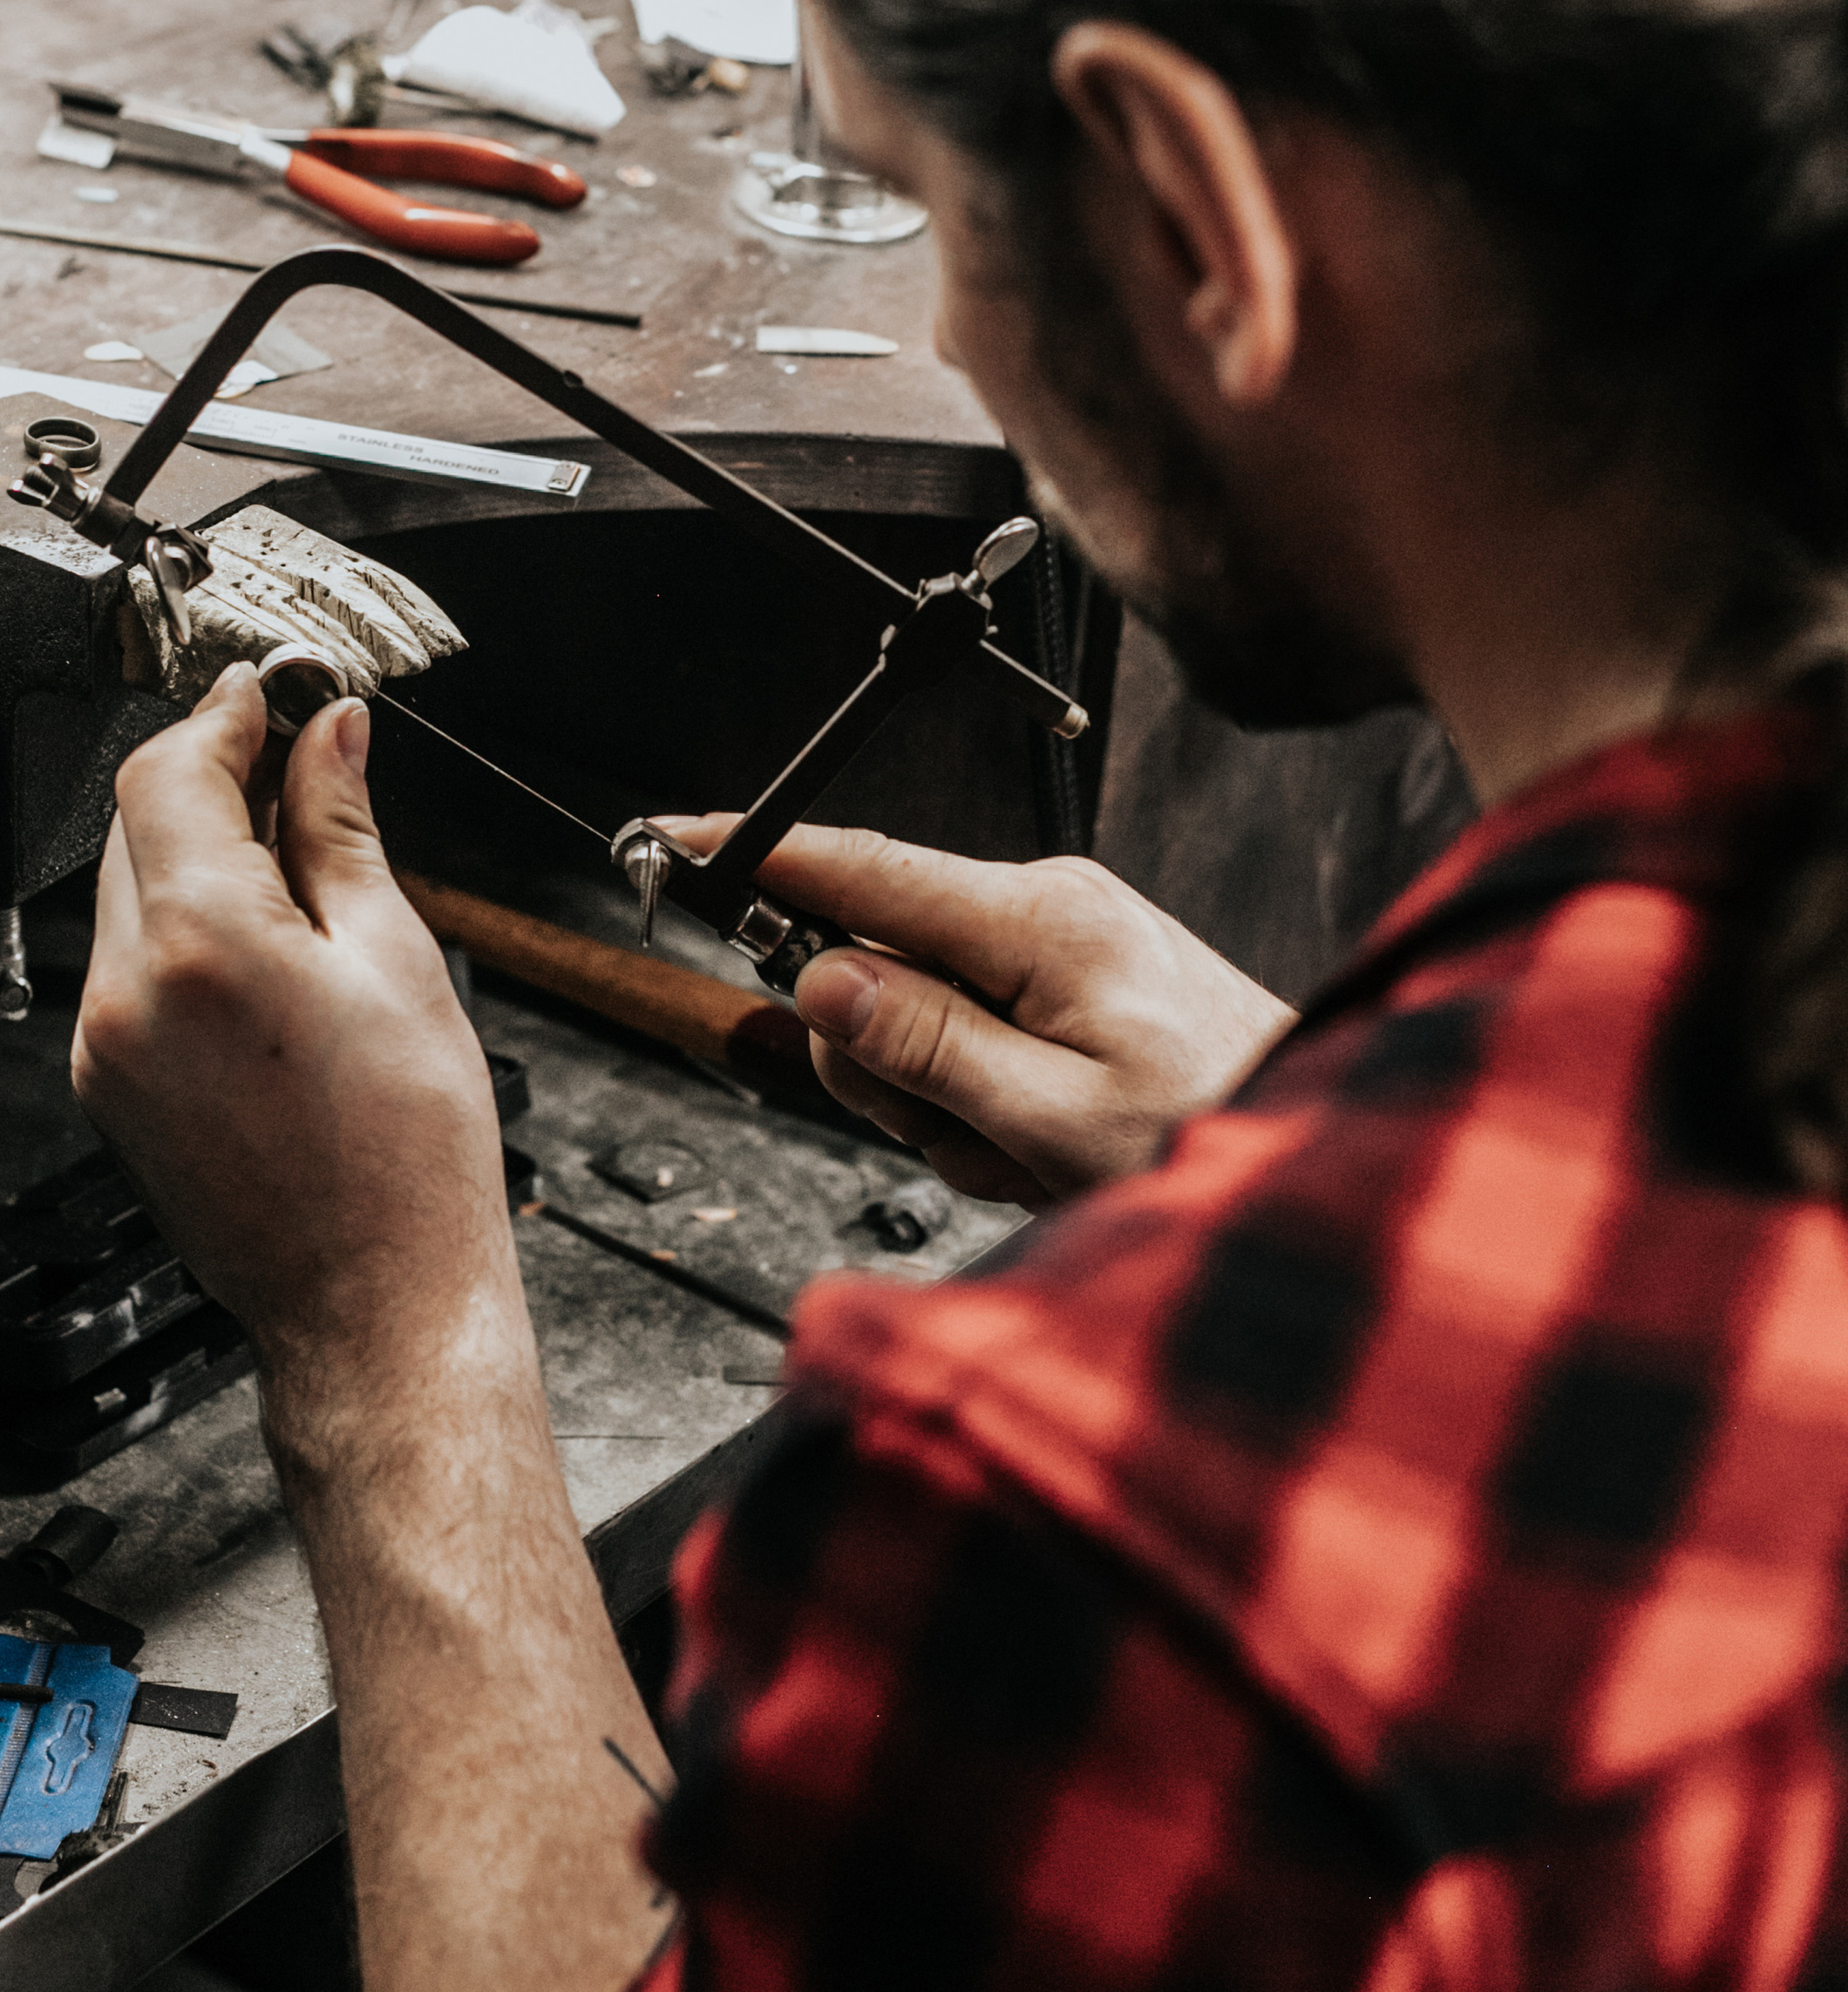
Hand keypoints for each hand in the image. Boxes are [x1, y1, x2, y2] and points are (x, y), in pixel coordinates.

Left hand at [74, 665, 519, 1449]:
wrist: (371, 1303)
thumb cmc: (407, 1157)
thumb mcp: (394, 959)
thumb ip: (341, 831)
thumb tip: (329, 734)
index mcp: (201, 942)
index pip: (168, 772)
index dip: (221, 716)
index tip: (266, 694)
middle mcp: (126, 990)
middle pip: (136, 824)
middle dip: (209, 778)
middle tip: (296, 759)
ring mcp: (102, 1046)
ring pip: (127, 892)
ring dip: (195, 851)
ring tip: (297, 864)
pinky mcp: (104, 1086)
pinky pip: (129, 966)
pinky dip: (181, 927)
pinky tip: (262, 945)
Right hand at [651, 818, 1293, 1207]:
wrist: (1310, 1142)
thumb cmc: (1216, 1128)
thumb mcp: (1051, 1117)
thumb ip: (927, 1048)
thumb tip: (824, 985)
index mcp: (1040, 922)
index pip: (865, 871)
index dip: (762, 858)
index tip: (680, 841)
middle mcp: (1045, 909)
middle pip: (877, 968)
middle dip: (890, 1070)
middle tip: (959, 1133)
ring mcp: (1059, 940)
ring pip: (917, 1017)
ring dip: (946, 1105)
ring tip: (1022, 1149)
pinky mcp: (1068, 978)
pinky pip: (970, 1035)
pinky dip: (985, 1104)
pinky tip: (1040, 1142)